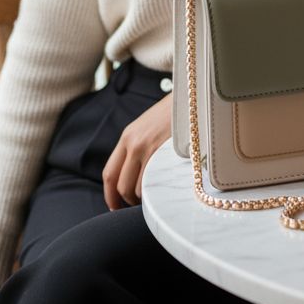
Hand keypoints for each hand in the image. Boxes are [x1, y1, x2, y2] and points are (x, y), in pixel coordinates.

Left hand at [103, 92, 172, 209]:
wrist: (194, 96)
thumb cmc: (177, 114)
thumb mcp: (150, 127)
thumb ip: (139, 146)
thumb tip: (135, 175)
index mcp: (128, 136)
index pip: (109, 173)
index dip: (110, 195)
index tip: (115, 207)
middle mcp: (133, 143)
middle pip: (121, 185)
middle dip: (126, 202)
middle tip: (137, 207)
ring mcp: (148, 148)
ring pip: (136, 188)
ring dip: (143, 199)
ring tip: (154, 198)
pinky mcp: (164, 152)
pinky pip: (152, 183)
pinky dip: (155, 194)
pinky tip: (163, 193)